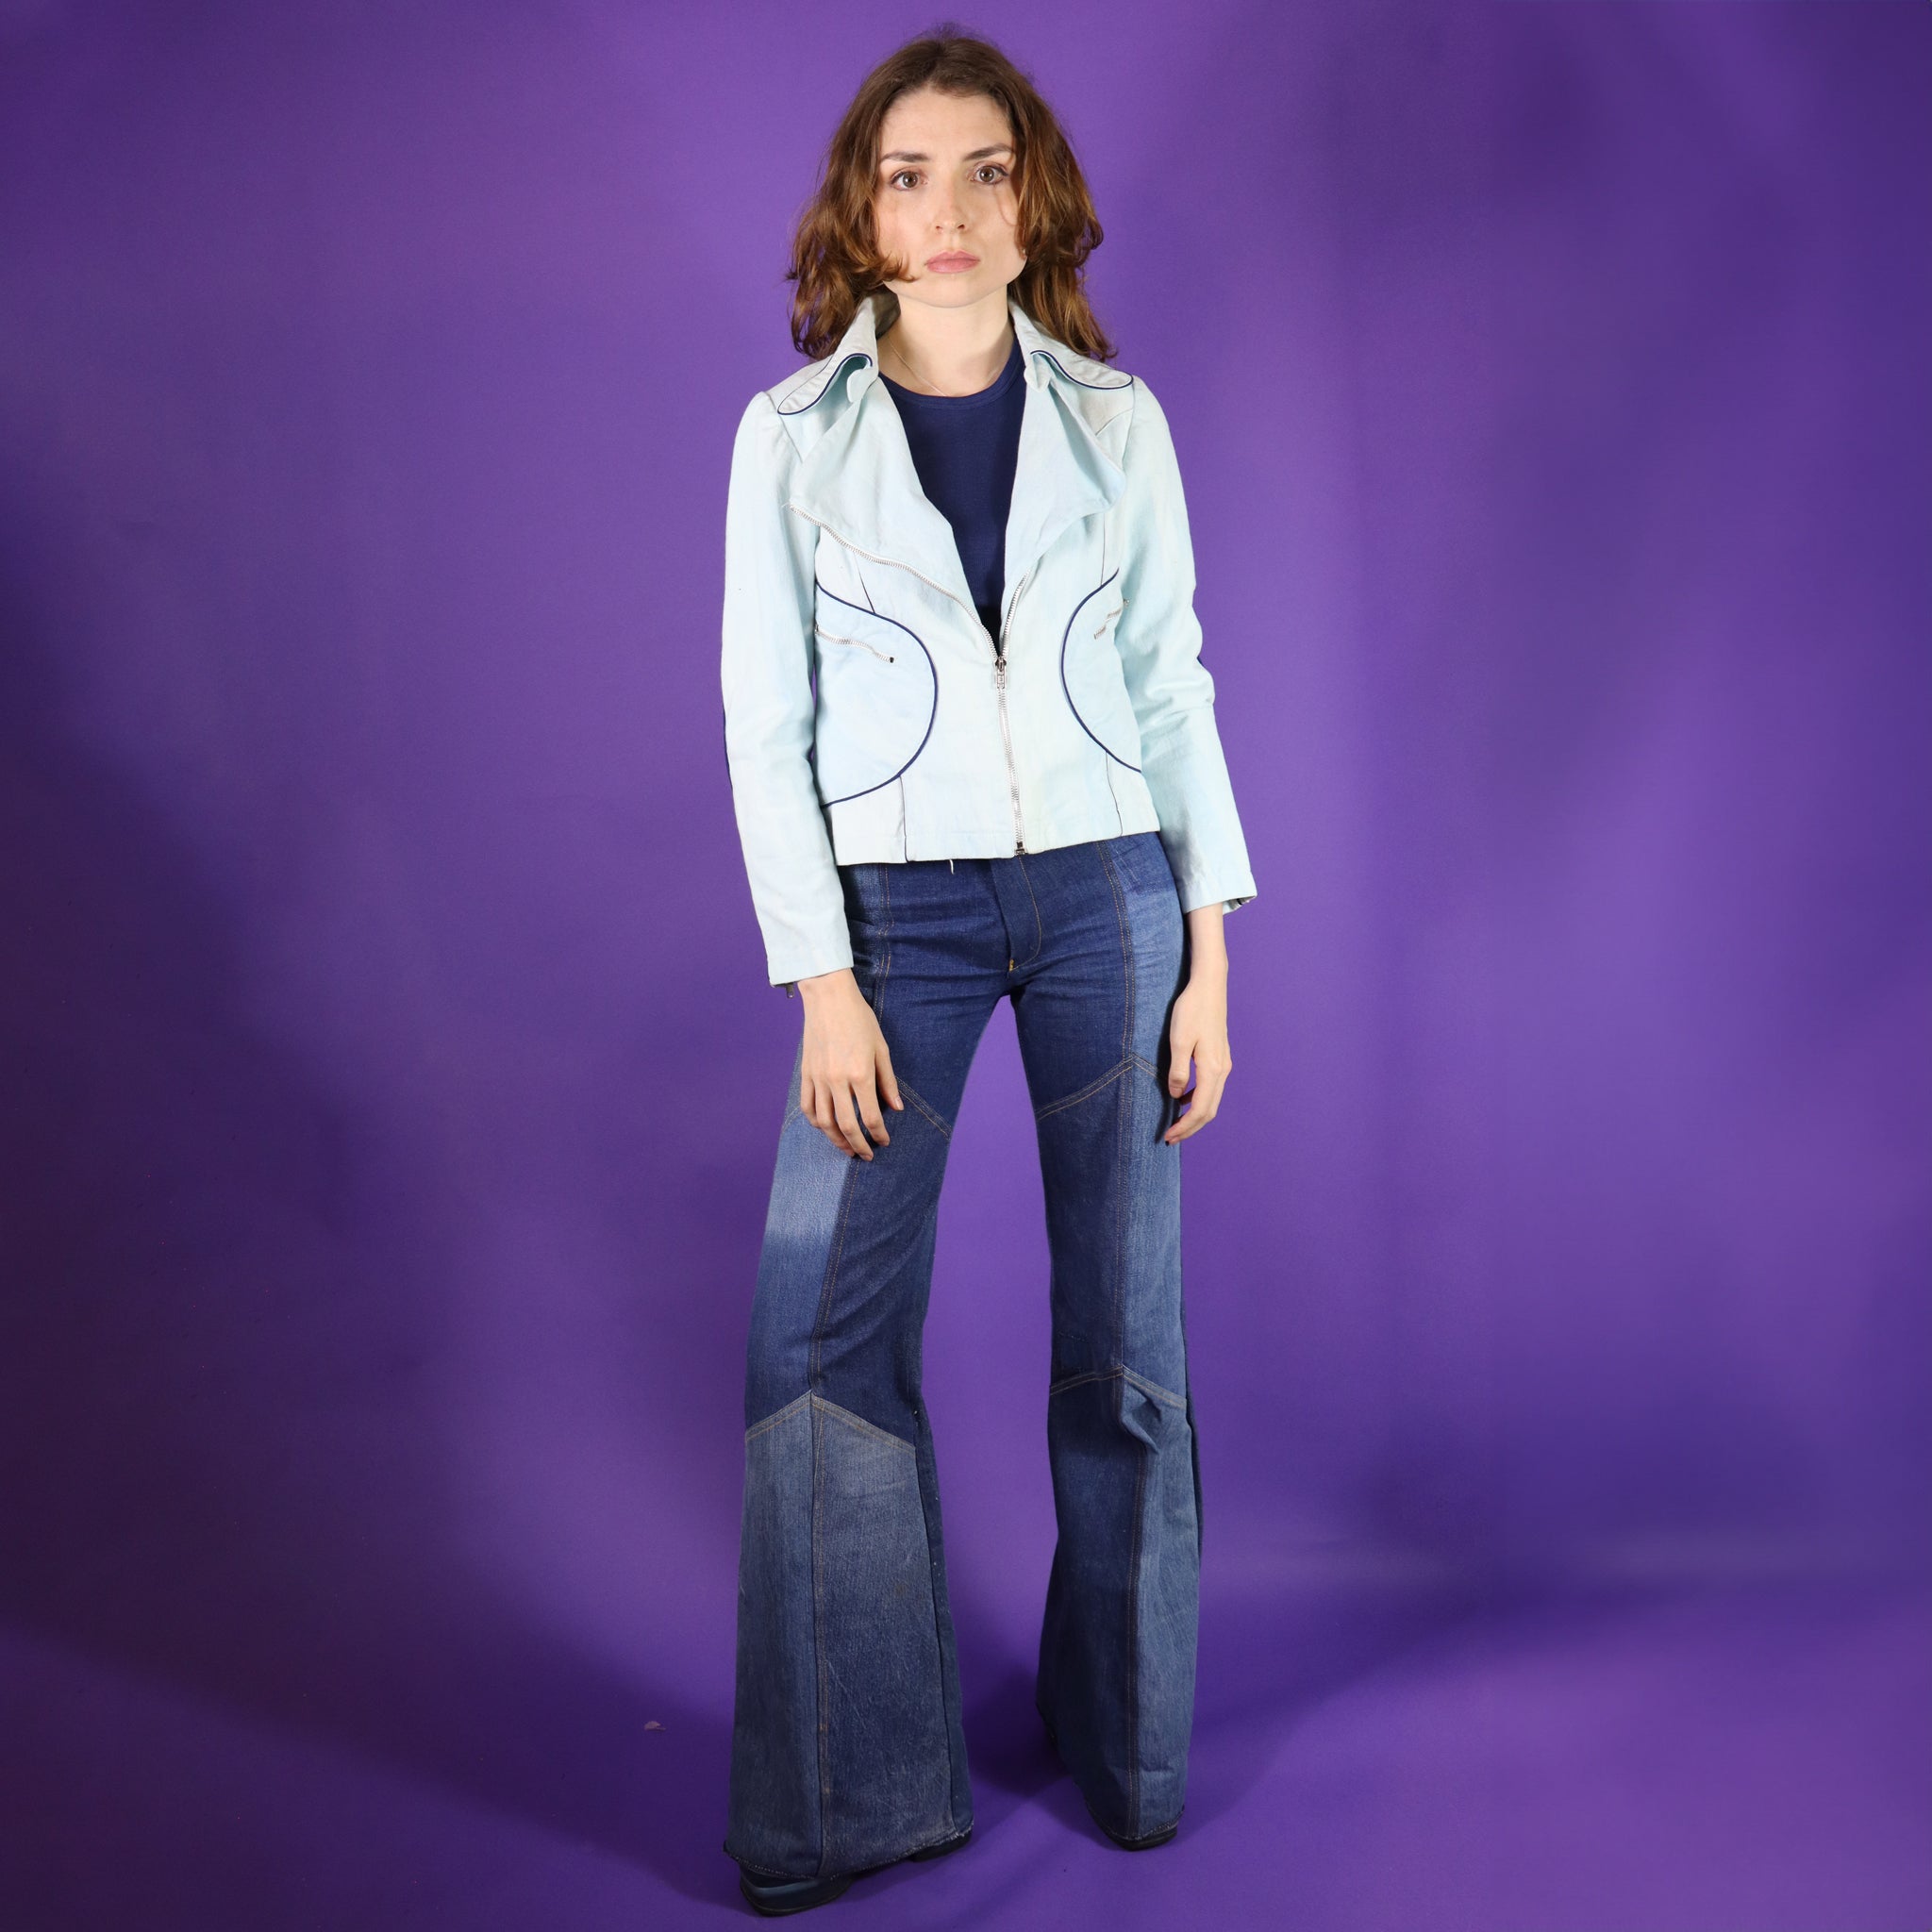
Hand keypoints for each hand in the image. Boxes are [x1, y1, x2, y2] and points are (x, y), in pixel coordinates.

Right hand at [795, 969, 903, 1158]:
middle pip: (846, 1126)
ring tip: (847, 1148)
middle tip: (866, 1155)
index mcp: (860, 1074)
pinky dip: (816, 1123)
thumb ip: (888, 1081)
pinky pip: (808, 1107)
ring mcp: (819, 1078)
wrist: (828, 998)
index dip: (879, 1134)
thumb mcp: (881, 1048)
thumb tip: (897, 1107)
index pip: (871, 1116)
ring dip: (836, 1140)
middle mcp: (837, 1080)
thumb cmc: (859, 1019)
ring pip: (824, 1122)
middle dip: (858, 1146)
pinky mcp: (806, 1074)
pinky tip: (826, 1128)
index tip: (884, 1141)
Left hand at [1164, 908, 1230, 1142]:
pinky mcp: (1220, 1057)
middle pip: (1209, 1110)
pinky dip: (1198, 1100)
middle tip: (1170, 1138)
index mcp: (1212, 1069)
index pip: (1200, 1109)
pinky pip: (1211, 1087)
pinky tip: (1182, 1098)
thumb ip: (1177, 1071)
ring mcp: (1223, 1063)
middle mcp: (1222, 1070)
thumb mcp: (1179, 1040)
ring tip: (1176, 1122)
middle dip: (1190, 1127)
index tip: (1168, 1137)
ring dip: (1195, 1115)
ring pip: (1212, 1100)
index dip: (1185, 1126)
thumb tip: (1175, 1096)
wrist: (1209, 986)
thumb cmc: (1191, 1010)